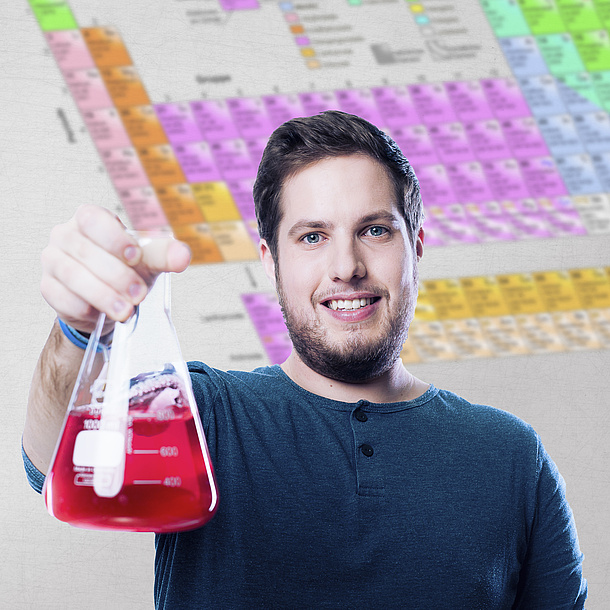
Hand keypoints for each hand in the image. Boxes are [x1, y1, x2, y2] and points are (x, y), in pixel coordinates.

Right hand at [40, 205, 190, 334]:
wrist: (108, 301)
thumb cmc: (126, 271)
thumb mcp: (148, 261)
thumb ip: (164, 255)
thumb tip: (182, 255)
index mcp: (90, 220)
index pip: (93, 219)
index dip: (114, 238)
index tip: (135, 257)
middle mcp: (66, 236)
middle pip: (85, 251)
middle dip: (116, 275)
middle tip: (138, 293)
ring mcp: (53, 261)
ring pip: (72, 275)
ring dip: (102, 294)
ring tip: (125, 310)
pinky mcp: (49, 287)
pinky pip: (61, 297)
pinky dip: (83, 307)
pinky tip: (99, 314)